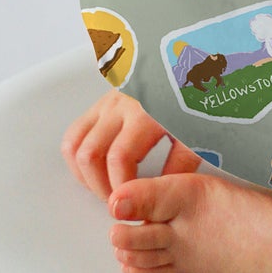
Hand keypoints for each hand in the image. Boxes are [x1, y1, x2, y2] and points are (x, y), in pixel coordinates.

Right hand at [60, 89, 201, 202]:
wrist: (189, 67)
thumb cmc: (196, 99)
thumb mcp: (198, 131)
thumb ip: (181, 165)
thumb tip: (162, 196)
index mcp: (146, 112)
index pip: (119, 158)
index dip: (121, 187)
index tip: (133, 205)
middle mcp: (120, 106)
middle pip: (90, 154)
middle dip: (100, 187)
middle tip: (119, 202)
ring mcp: (106, 103)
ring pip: (74, 145)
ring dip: (84, 175)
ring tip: (107, 189)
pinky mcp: (100, 104)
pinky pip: (75, 134)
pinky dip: (78, 158)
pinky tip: (97, 172)